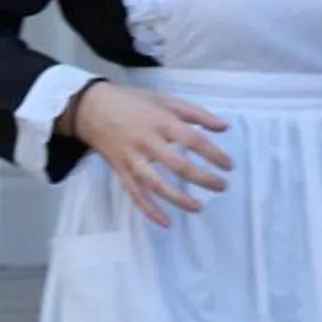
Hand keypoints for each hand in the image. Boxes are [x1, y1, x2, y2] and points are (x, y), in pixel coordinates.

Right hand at [69, 82, 233, 228]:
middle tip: (223, 187)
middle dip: (203, 178)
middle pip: (178, 165)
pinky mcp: (121, 171)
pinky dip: (149, 210)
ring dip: (179, 199)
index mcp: (161, 121)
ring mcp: (132, 159)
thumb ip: (196, 113)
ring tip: (199, 207)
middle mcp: (147, 141)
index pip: (193, 140)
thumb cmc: (133, 102)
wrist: (91, 108)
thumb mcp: (165, 100)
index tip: (229, 166)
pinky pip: (135, 195)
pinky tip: (166, 222)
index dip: (213, 154)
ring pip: (156, 184)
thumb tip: (225, 127)